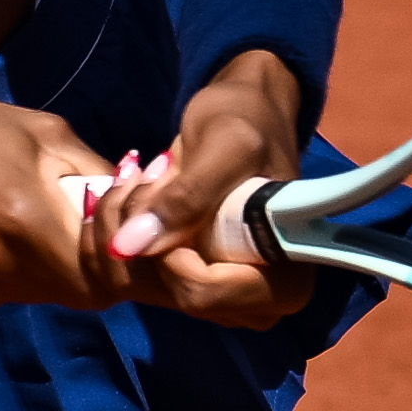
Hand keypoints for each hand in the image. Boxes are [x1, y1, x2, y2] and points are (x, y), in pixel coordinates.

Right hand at [0, 81, 129, 312]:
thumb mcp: (37, 130)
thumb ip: (93, 175)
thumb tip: (140, 201)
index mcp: (24, 217)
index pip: (108, 278)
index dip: (128, 268)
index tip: (132, 245)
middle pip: (78, 295)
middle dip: (94, 269)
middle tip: (88, 235)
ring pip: (36, 294)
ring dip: (47, 267)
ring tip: (22, 220)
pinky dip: (4, 270)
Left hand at [106, 57, 319, 332]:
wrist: (245, 111)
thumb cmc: (248, 123)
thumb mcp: (224, 147)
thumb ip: (185, 198)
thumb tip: (127, 248)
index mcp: (284, 277)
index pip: (206, 295)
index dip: (173, 258)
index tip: (167, 201)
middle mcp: (258, 299)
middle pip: (177, 297)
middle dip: (149, 239)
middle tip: (150, 178)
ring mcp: (227, 294)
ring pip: (154, 289)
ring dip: (133, 232)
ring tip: (145, 179)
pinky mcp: (198, 279)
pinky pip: (145, 278)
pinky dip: (129, 234)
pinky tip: (139, 195)